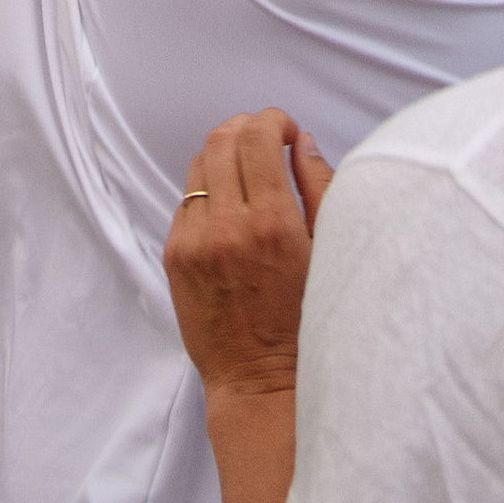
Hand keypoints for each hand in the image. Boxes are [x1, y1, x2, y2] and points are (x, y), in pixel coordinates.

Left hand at [164, 110, 331, 406]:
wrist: (260, 382)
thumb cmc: (305, 324)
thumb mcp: (328, 254)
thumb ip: (318, 188)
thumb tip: (301, 142)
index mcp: (272, 222)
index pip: (258, 136)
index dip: (273, 121)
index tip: (286, 132)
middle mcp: (227, 226)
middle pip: (223, 139)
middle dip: (247, 130)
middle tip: (266, 144)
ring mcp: (194, 241)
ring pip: (199, 165)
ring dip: (224, 157)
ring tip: (247, 177)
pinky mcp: (175, 256)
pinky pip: (187, 202)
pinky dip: (208, 194)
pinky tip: (230, 214)